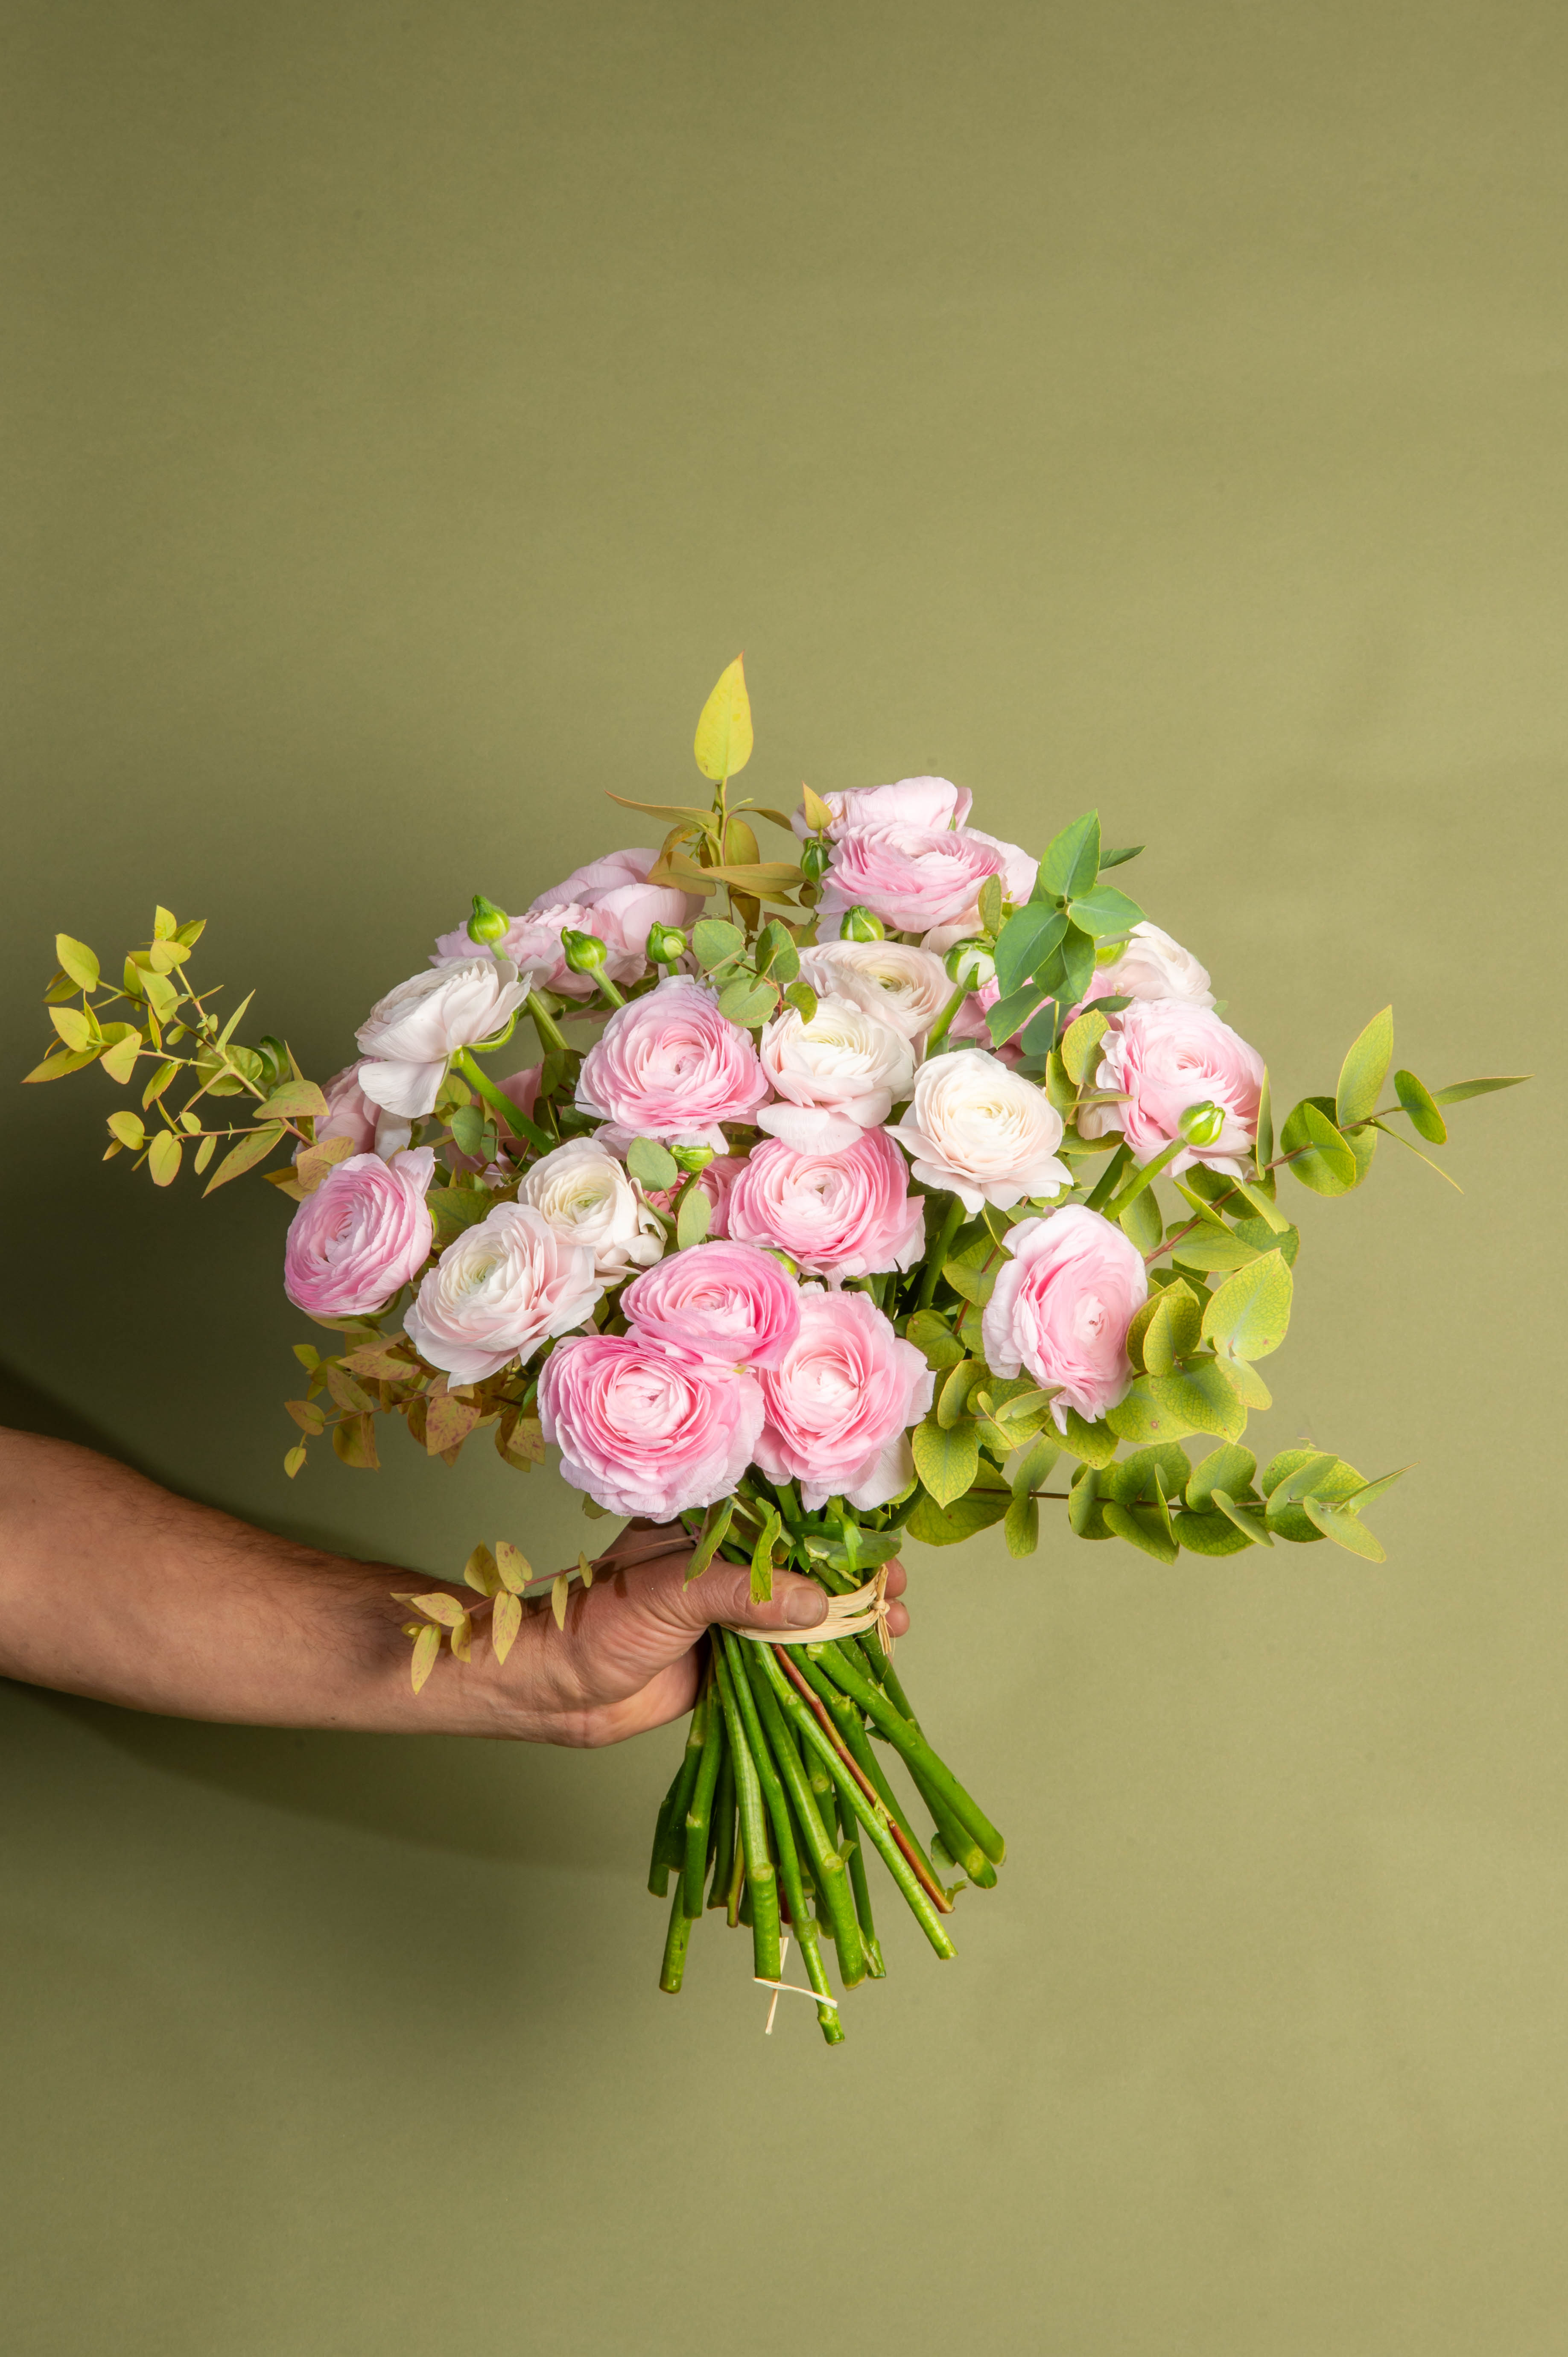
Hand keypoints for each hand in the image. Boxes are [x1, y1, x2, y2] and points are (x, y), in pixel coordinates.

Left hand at [445, 1522, 909, 1747]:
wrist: (556, 1689)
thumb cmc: (599, 1621)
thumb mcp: (674, 1593)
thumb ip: (747, 1593)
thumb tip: (817, 1604)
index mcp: (710, 1526)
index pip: (787, 1515)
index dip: (837, 1529)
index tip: (877, 1545)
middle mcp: (728, 1563)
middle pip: (807, 1563)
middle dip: (855, 1577)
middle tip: (894, 1593)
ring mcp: (733, 1611)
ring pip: (806, 1610)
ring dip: (850, 1619)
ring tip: (893, 1627)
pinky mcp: (735, 1657)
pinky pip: (790, 1655)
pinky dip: (828, 1657)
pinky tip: (864, 1660)